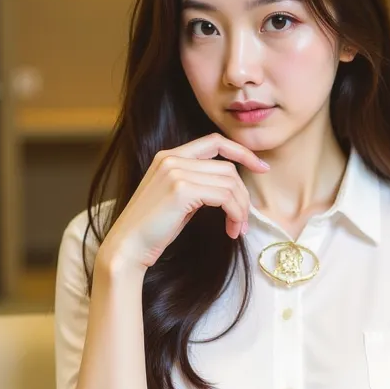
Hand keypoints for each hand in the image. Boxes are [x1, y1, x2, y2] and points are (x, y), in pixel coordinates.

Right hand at [98, 133, 268, 272]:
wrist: (128, 246)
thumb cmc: (153, 230)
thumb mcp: (178, 200)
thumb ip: (198, 185)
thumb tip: (230, 188)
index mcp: (169, 157)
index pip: (215, 141)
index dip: (242, 151)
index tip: (261, 167)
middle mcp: (171, 159)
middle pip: (228, 167)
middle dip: (243, 196)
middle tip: (243, 222)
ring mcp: (175, 172)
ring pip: (229, 182)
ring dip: (241, 209)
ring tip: (237, 229)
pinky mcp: (181, 190)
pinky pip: (224, 196)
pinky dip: (235, 213)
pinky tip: (232, 230)